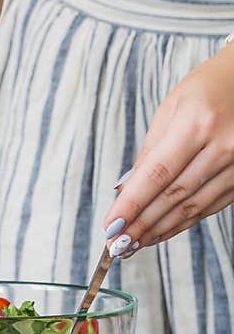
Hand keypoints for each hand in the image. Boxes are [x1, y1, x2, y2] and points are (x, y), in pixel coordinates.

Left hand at [103, 46, 233, 255]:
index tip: (110, 226)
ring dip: (160, 229)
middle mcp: (224, 145)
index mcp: (199, 122)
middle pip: (174, 195)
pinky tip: (161, 232)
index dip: (132, 204)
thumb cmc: (207, 89)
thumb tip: (125, 192)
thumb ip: (150, 152)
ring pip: (192, 206)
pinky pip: (209, 206)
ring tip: (133, 243)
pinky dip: (183, 222)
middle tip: (116, 244)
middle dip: (141, 224)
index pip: (157, 173)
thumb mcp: (172, 109)